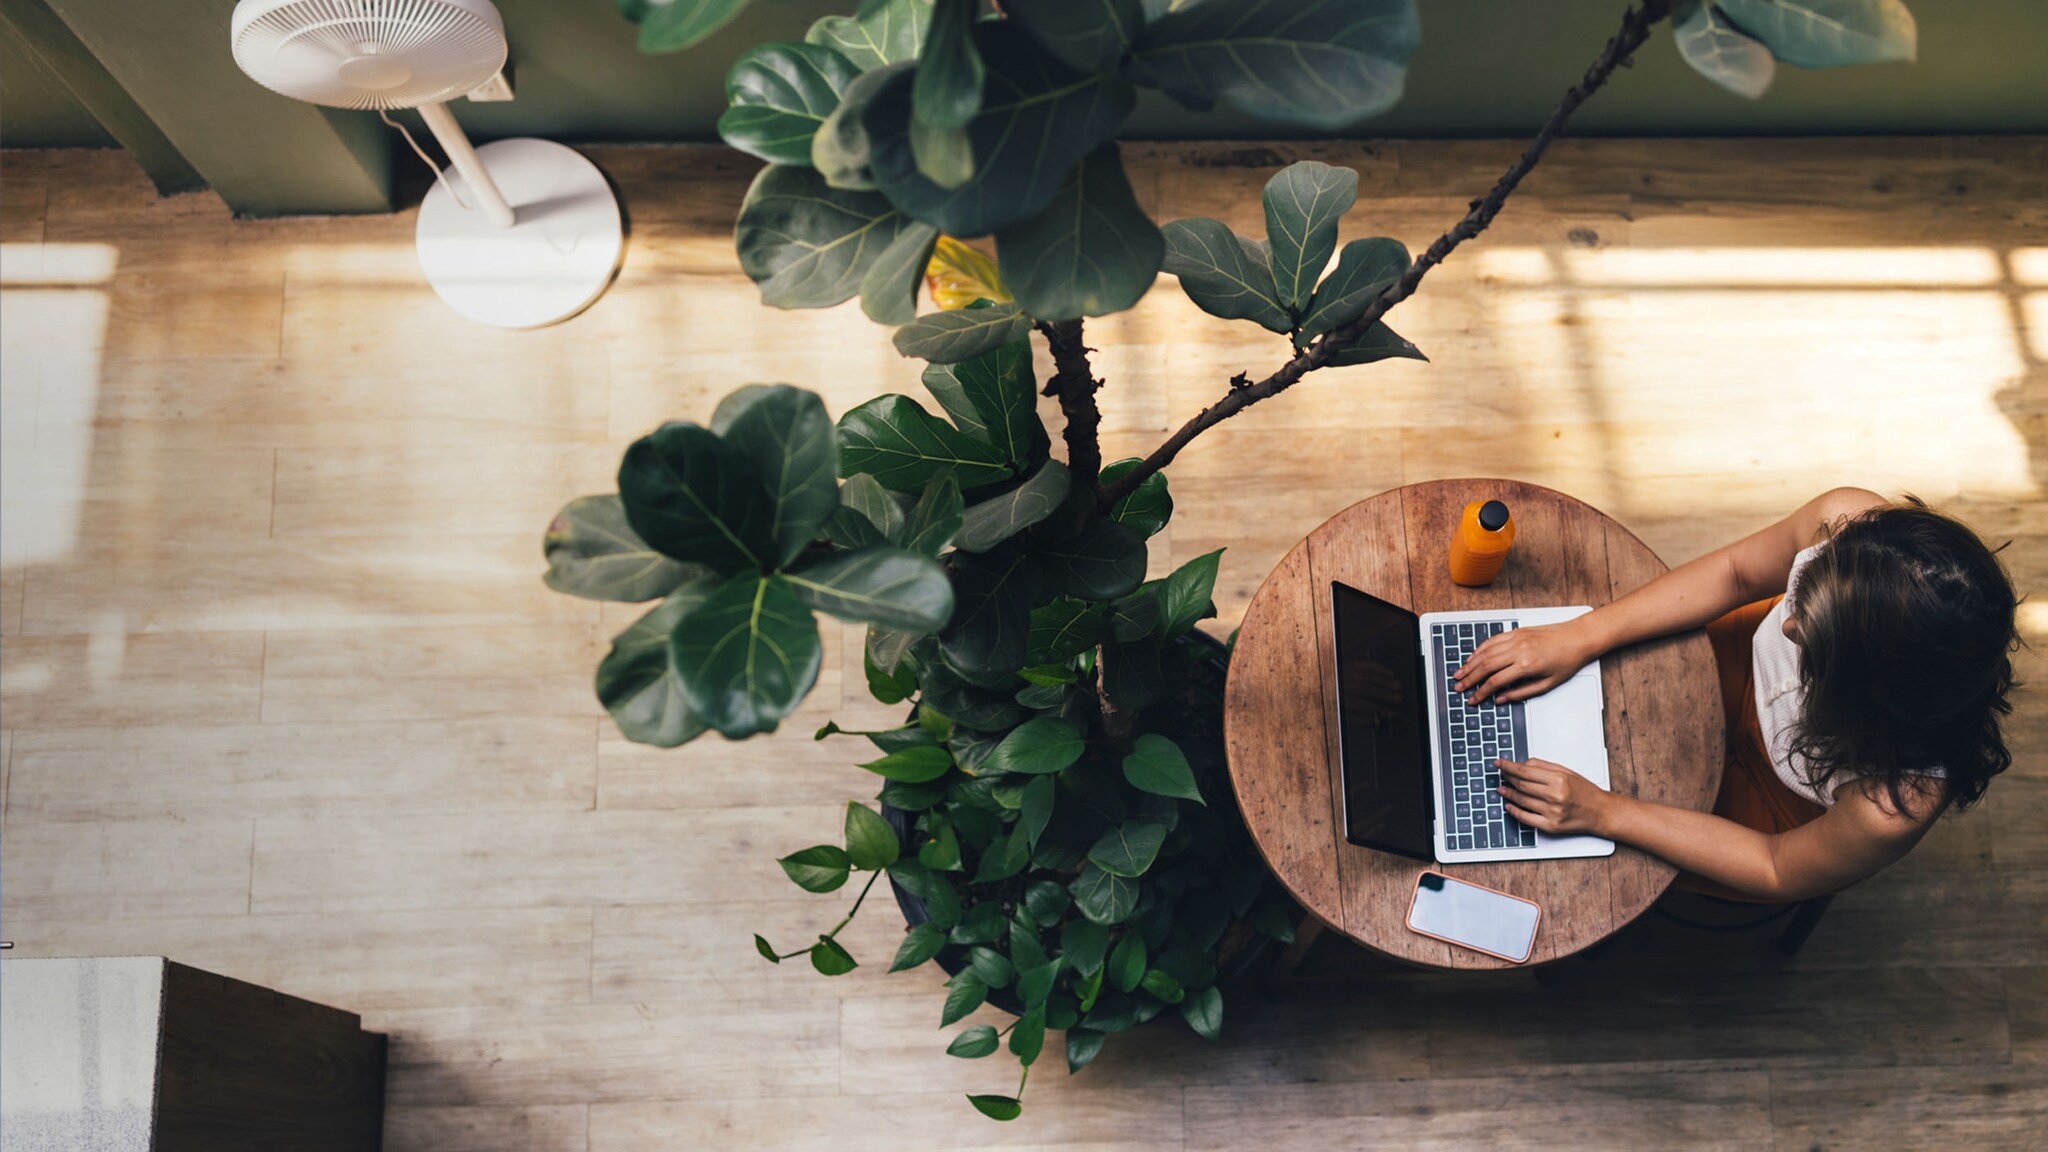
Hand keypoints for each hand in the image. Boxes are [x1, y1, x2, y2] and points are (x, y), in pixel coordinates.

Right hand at [1453, 620, 1595, 703]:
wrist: (1578, 637)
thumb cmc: (1567, 661)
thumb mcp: (1547, 684)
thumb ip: (1521, 693)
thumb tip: (1501, 699)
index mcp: (1526, 666)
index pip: (1495, 682)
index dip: (1480, 692)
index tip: (1473, 699)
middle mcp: (1518, 650)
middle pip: (1485, 666)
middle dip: (1469, 678)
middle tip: (1459, 687)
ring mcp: (1516, 639)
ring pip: (1485, 652)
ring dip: (1470, 664)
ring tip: (1459, 673)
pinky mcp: (1516, 632)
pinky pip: (1492, 640)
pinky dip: (1479, 649)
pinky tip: (1473, 657)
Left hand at [1496, 758, 1610, 835]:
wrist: (1599, 811)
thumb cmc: (1584, 791)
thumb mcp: (1566, 772)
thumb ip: (1542, 766)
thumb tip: (1521, 764)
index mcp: (1558, 779)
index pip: (1525, 771)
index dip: (1508, 766)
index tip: (1499, 763)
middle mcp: (1554, 796)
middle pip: (1521, 785)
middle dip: (1507, 778)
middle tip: (1500, 775)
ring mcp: (1552, 812)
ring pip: (1521, 800)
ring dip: (1508, 794)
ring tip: (1501, 788)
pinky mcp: (1550, 826)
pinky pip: (1526, 818)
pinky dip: (1514, 811)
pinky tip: (1508, 805)